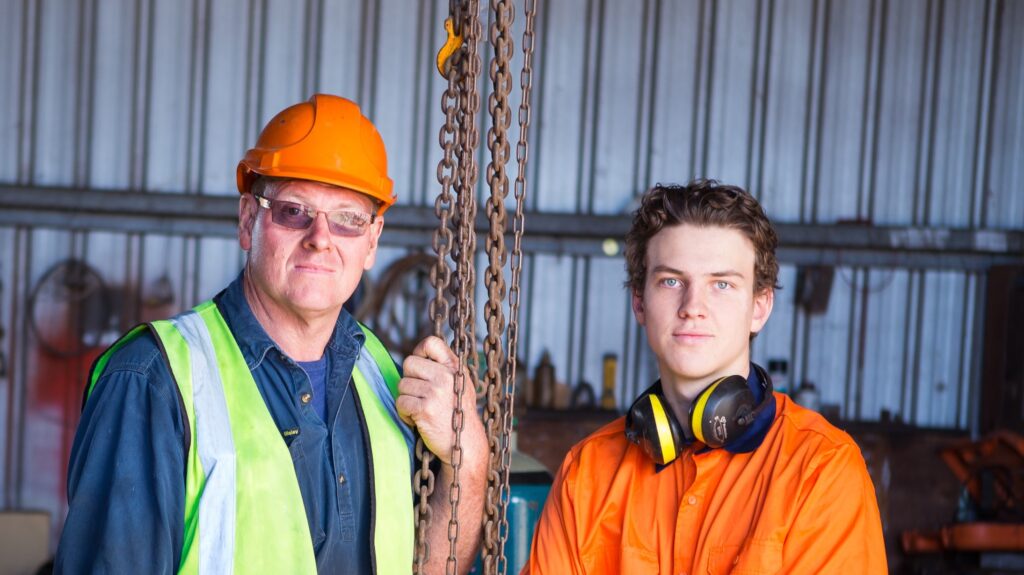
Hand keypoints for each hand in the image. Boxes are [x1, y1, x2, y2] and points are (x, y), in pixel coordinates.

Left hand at [398, 336, 484, 465]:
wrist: (465, 445)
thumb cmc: (458, 414)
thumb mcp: (460, 384)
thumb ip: (443, 368)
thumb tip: (416, 356)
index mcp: (455, 368)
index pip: (431, 342)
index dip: (419, 352)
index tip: (420, 368)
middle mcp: (446, 376)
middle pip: (409, 363)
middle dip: (409, 380)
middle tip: (420, 396)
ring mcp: (436, 392)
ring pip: (402, 385)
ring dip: (407, 399)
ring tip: (422, 410)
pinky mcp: (425, 409)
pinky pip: (400, 402)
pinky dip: (405, 413)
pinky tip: (418, 420)